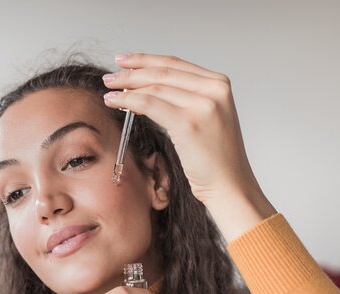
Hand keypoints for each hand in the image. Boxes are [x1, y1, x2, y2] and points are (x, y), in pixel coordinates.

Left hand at [102, 53, 260, 204]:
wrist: (230, 185)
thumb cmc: (217, 159)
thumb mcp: (207, 118)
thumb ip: (187, 99)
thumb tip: (148, 88)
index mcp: (219, 85)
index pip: (176, 64)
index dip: (146, 60)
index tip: (125, 61)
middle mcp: (214, 90)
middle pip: (163, 73)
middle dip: (132, 72)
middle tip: (110, 77)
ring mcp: (203, 106)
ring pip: (154, 87)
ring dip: (127, 87)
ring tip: (109, 90)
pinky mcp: (189, 124)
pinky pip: (150, 105)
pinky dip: (129, 101)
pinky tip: (115, 102)